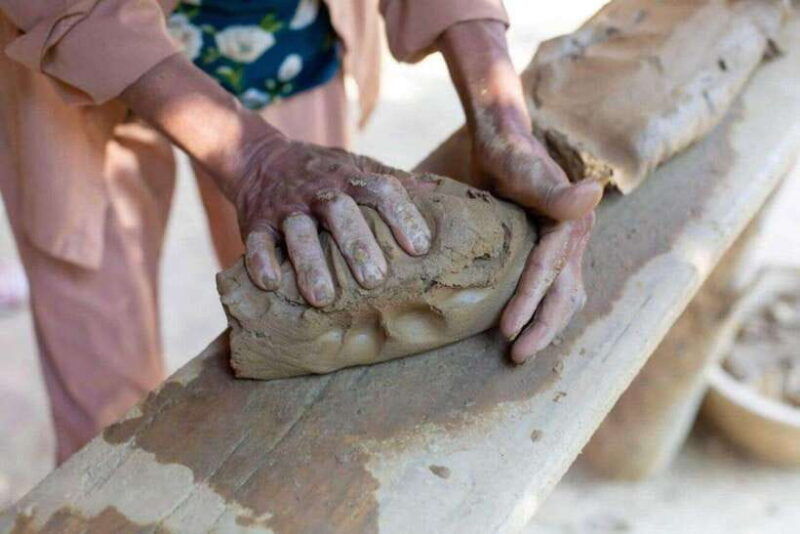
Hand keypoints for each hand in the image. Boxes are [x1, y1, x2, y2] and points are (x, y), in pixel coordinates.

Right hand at [120, 54, 429, 306]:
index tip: (419, 247)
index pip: (381, 189)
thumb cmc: (324, 173)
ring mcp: (286, 206)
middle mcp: (319, 190)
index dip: (401, 215)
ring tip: (323, 298)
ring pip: (298, 230)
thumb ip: (394, 182)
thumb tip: (442, 194)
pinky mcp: (256, 222)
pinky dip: (260, 261)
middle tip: (375, 281)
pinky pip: (256, 240)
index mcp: (350, 178)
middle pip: (339, 211)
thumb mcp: (359, 167)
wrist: (260, 158)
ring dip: (310, 263)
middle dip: (356, 245)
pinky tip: (271, 284)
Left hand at [439, 19, 601, 360]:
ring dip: (546, 324)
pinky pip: (555, 287)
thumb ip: (553, 187)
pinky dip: (543, 309)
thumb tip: (592, 194)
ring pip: (564, 295)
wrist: (504, 140)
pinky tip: (527, 325)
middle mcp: (575, 237)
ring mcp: (567, 245)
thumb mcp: (522, 167)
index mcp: (571, 222)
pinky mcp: (554, 248)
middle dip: (542, 328)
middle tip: (515, 356)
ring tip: (521, 350)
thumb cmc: (507, 153)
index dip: (528, 303)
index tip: (506, 332)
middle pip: (564, 293)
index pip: (549, 272)